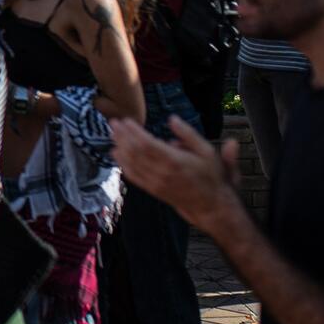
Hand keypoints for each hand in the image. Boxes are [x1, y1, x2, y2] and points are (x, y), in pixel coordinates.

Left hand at [109, 115, 242, 233]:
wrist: (210, 205)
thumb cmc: (210, 176)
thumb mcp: (207, 151)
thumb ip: (188, 134)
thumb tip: (172, 119)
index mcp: (175, 161)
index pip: (147, 144)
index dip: (134, 132)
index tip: (126, 120)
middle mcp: (162, 173)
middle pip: (135, 152)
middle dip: (123, 136)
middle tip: (114, 123)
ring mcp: (156, 183)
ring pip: (132, 163)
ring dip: (120, 148)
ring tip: (113, 134)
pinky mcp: (153, 190)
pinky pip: (134, 177)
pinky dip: (123, 164)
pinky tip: (117, 154)